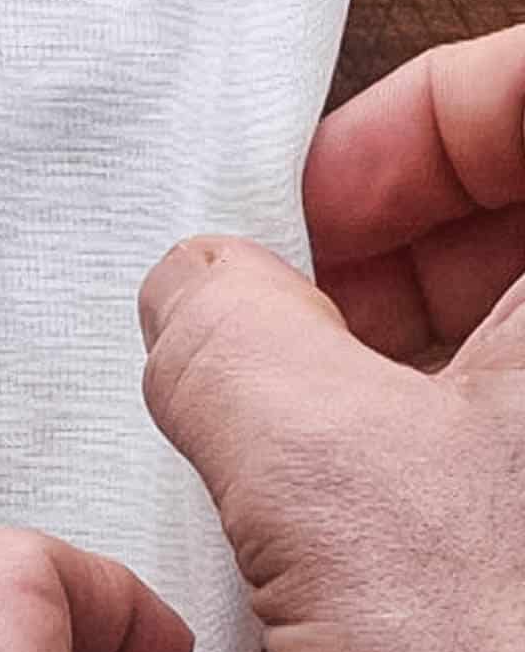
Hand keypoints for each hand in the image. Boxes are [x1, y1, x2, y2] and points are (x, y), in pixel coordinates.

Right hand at [140, 26, 524, 651]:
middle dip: (391, 255)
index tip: (317, 215)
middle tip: (289, 336)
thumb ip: (219, 332)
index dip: (407, 124)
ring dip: (410, 361)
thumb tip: (194, 287)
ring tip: (316, 452)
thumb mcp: (318, 479)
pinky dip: (457, 445)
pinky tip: (384, 527)